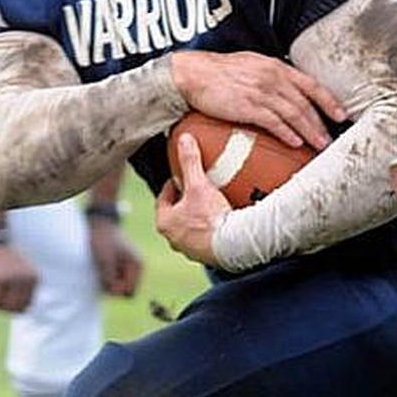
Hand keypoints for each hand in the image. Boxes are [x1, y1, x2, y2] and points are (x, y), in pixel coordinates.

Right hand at [0, 245, 38, 312]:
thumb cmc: (5, 258)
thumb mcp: (21, 272)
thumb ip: (23, 288)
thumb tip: (20, 311)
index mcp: (34, 279)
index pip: (27, 304)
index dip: (16, 308)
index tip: (6, 306)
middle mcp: (25, 281)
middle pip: (16, 307)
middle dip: (6, 309)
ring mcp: (11, 281)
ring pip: (4, 306)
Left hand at [89, 220, 142, 297]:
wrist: (100, 224)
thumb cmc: (103, 240)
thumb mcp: (104, 261)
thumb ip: (110, 279)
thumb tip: (115, 294)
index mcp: (137, 266)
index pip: (130, 293)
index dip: (116, 290)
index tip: (105, 280)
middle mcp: (137, 268)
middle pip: (126, 291)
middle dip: (113, 286)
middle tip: (102, 273)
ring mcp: (131, 267)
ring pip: (121, 286)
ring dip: (110, 281)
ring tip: (102, 268)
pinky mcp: (123, 266)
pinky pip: (118, 280)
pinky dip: (109, 277)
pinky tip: (103, 267)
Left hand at [156, 134, 232, 266]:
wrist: (233, 246)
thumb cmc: (210, 218)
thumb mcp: (199, 185)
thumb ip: (190, 161)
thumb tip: (184, 138)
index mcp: (165, 222)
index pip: (163, 199)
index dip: (172, 186)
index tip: (182, 178)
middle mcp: (174, 239)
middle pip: (177, 214)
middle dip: (185, 202)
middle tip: (197, 189)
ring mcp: (191, 250)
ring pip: (190, 229)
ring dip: (197, 217)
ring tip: (211, 205)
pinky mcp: (208, 257)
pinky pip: (207, 239)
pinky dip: (211, 230)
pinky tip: (224, 222)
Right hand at [171, 50, 346, 150]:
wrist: (194, 74)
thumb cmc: (221, 72)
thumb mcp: (252, 65)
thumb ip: (272, 77)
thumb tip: (287, 92)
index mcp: (276, 68)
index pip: (311, 85)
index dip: (329, 101)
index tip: (341, 115)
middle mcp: (273, 78)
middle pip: (306, 104)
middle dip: (322, 124)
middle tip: (331, 141)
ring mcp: (262, 93)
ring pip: (295, 115)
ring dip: (310, 132)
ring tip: (320, 146)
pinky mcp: (249, 107)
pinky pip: (275, 122)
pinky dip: (288, 133)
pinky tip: (297, 143)